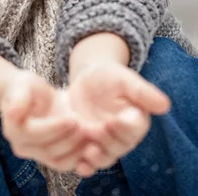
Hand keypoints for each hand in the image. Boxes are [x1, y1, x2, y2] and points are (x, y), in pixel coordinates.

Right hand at [0, 70, 87, 172]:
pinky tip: (90, 144)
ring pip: (57, 161)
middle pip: (47, 150)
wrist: (34, 96)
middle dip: (68, 138)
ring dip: (75, 149)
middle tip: (84, 125)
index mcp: (13, 129)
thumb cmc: (27, 86)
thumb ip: (18, 98)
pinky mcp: (48, 158)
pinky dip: (79, 157)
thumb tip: (11, 112)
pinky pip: (64, 164)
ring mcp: (35, 155)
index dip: (54, 128)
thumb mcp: (23, 84)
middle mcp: (21, 146)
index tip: (73, 118)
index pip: (35, 134)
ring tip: (88, 133)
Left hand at [67, 62, 170, 176]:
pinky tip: (80, 166)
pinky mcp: (89, 148)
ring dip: (98, 157)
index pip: (134, 129)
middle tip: (94, 129)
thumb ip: (142, 91)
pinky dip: (86, 167)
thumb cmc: (108, 77)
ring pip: (106, 158)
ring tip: (88, 150)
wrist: (86, 81)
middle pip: (120, 146)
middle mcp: (124, 137)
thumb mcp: (123, 79)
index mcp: (136, 120)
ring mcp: (106, 145)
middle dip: (107, 140)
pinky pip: (89, 163)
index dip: (124, 128)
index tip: (112, 120)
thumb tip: (165, 105)